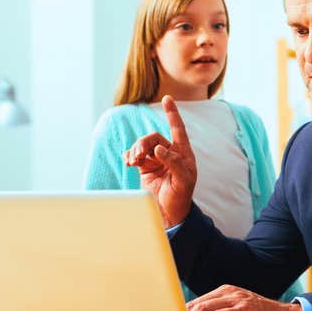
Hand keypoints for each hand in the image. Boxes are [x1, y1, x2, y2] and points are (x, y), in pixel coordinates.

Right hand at [124, 96, 196, 227]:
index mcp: (183, 153)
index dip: (172, 113)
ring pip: (142, 145)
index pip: (178, 129)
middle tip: (138, 156)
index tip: (167, 98)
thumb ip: (173, 162)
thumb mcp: (183, 180)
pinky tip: (129, 162)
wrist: (169, 212)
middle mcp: (169, 153)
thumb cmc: (181, 196)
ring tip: (132, 161)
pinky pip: (134, 155)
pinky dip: (129, 156)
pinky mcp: (144, 167)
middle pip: (153, 137)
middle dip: (144, 144)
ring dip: (135, 150)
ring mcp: (156, 159)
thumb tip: (158, 148)